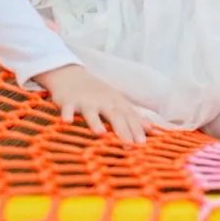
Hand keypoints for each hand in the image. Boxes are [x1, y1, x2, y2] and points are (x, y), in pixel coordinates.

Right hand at [34, 64, 152, 143]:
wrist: (71, 74)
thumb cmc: (98, 93)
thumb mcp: (116, 102)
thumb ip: (132, 116)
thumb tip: (152, 129)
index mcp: (116, 102)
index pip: (129, 117)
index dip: (136, 129)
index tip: (143, 144)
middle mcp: (103, 101)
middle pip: (115, 116)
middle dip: (123, 131)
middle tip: (129, 146)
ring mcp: (86, 101)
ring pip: (92, 112)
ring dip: (96, 122)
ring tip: (101, 134)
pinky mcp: (68, 101)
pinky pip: (67, 109)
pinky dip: (67, 115)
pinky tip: (67, 122)